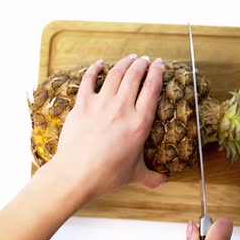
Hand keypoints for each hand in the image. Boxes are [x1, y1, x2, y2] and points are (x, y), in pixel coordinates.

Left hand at [48, 54, 167, 200]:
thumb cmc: (106, 175)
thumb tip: (164, 181)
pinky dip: (95, 69)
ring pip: (116, 74)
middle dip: (142, 64)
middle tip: (146, 60)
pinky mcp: (83, 105)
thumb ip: (152, 176)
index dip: (157, 73)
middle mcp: (122, 109)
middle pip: (135, 76)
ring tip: (131, 58)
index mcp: (139, 123)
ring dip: (124, 63)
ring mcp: (101, 104)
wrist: (75, 174)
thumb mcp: (134, 175)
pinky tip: (100, 63)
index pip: (152, 89)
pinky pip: (89, 80)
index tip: (160, 64)